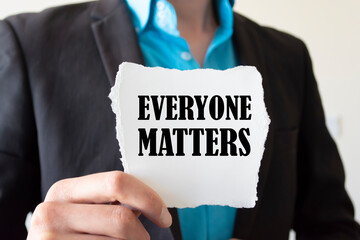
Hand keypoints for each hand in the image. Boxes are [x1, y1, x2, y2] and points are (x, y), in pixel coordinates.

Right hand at [27, 171, 171, 239]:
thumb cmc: (71, 234)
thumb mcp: (84, 211)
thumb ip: (110, 200)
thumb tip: (151, 200)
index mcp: (63, 190)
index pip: (116, 182)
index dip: (148, 199)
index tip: (163, 216)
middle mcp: (50, 213)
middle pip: (121, 219)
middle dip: (141, 233)